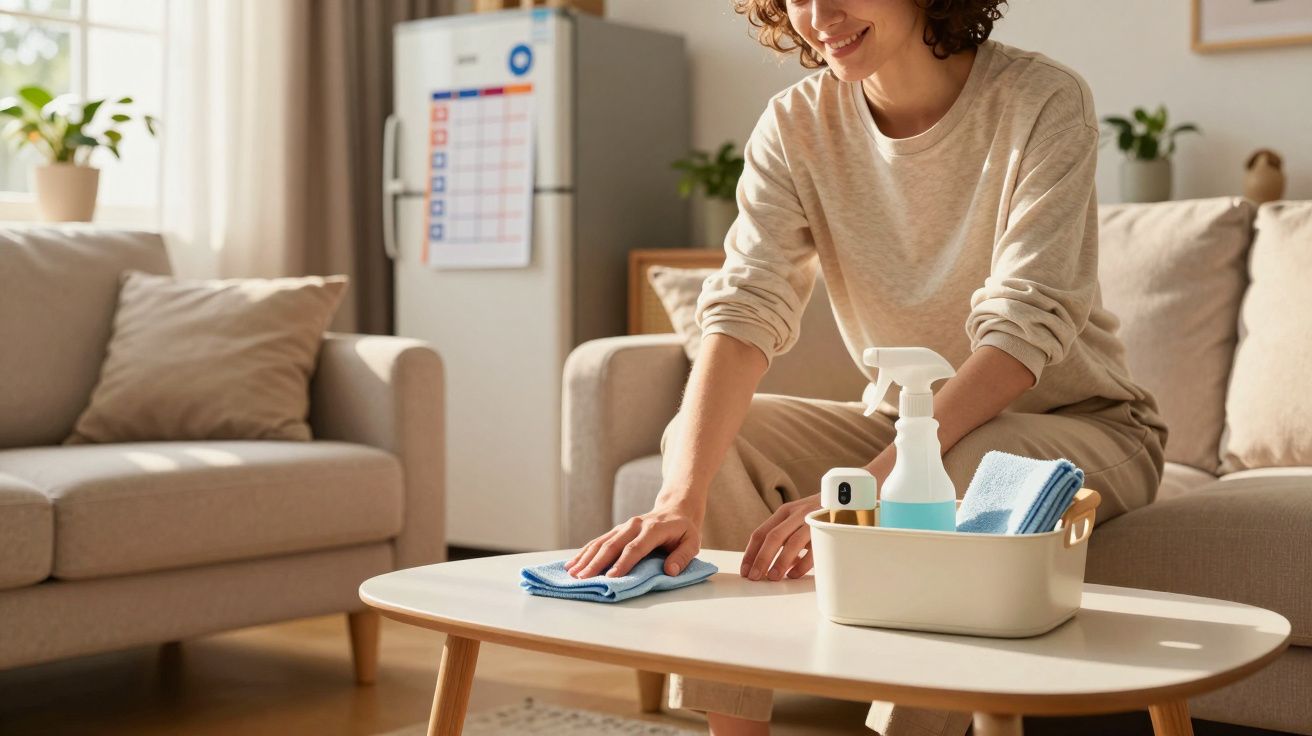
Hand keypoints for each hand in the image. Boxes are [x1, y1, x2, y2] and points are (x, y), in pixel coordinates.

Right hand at [566, 503, 701, 578]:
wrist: (675, 509)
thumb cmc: (684, 530)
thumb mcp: (693, 542)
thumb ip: (682, 556)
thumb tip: (670, 571)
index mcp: (653, 529)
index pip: (635, 548)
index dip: (623, 563)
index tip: (611, 577)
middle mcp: (634, 525)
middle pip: (613, 545)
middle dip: (597, 563)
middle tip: (583, 578)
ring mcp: (623, 527)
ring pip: (601, 542)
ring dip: (586, 557)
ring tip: (572, 573)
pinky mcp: (617, 531)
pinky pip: (598, 541)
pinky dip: (584, 553)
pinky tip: (572, 564)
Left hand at [740, 494, 821, 580]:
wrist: (848, 498)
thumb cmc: (818, 514)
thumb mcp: (797, 522)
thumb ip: (784, 539)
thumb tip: (768, 565)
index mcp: (784, 512)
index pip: (760, 533)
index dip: (750, 553)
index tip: (745, 571)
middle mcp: (796, 513)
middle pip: (773, 537)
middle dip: (761, 559)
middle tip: (754, 577)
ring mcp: (812, 519)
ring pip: (792, 542)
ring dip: (780, 562)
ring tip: (773, 577)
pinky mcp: (828, 527)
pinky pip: (814, 549)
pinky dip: (803, 563)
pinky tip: (795, 574)